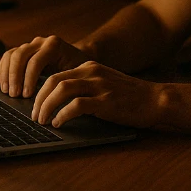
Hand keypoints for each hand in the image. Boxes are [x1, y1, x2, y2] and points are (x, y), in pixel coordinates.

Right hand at [0, 35, 90, 97]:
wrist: (80, 57)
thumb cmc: (79, 68)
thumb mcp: (77, 73)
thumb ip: (65, 81)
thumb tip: (52, 98)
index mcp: (54, 45)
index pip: (35, 60)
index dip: (28, 79)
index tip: (26, 95)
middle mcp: (41, 42)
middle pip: (20, 55)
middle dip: (15, 77)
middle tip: (13, 95)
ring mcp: (31, 45)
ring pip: (12, 55)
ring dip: (6, 74)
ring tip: (6, 91)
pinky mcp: (24, 50)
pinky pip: (8, 56)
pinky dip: (2, 69)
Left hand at [31, 61, 164, 128]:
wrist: (156, 99)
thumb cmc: (130, 97)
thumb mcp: (104, 84)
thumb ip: (85, 87)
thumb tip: (57, 102)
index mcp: (89, 67)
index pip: (56, 75)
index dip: (41, 91)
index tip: (35, 106)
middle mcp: (92, 72)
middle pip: (54, 81)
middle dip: (39, 99)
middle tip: (34, 116)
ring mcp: (99, 85)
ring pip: (61, 90)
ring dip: (46, 106)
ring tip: (42, 121)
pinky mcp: (106, 101)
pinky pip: (77, 105)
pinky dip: (63, 115)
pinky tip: (59, 123)